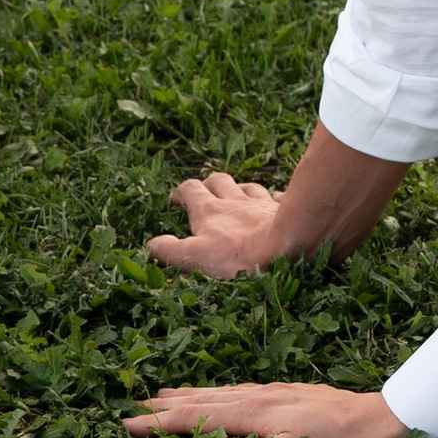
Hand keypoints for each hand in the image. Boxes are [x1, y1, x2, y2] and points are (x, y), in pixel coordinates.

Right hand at [123, 381, 409, 437]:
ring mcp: (269, 393)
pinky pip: (236, 390)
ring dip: (186, 395)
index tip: (128, 424)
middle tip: (132, 409)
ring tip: (160, 395)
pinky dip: (214, 392)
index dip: (160, 422)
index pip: (195, 417)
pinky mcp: (283, 392)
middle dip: (165, 406)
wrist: (374, 418)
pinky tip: (214, 393)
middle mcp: (255, 397)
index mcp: (252, 413)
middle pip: (200, 400)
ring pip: (217, 393)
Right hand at [145, 172, 288, 279]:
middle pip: (218, 180)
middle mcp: (234, 200)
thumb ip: (170, 250)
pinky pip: (276, 198)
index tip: (175, 200)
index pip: (189, 190)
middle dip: (208, 184)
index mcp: (209, 210)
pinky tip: (273, 202)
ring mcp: (260, 203)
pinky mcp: (282, 209)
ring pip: (247, 186)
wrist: (286, 246)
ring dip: (239, 189)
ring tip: (237, 197)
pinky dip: (272, 199)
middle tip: (204, 194)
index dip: (180, 192)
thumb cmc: (239, 255)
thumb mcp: (196, 256)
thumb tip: (151, 244)